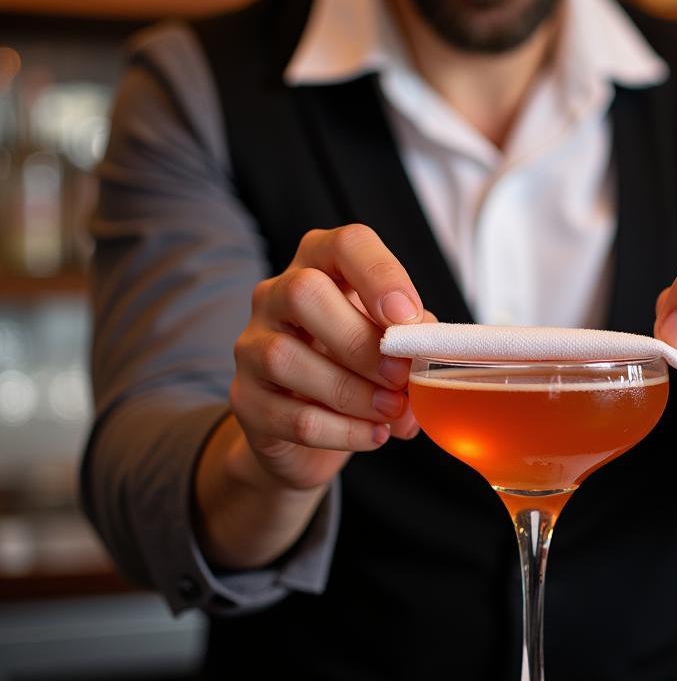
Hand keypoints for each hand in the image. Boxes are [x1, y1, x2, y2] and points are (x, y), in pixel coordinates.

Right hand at [229, 224, 429, 491]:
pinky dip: (342, 431)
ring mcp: (252, 346)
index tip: (408, 317)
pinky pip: (290, 416)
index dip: (381, 275)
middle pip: (304, 293)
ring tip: (392, 411)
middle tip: (400, 376)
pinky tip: (374, 436)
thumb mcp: (393, 344)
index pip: (346, 244)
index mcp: (322, 267)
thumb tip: (424, 358)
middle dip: (361, 340)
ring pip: (286, 358)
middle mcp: (276, 296)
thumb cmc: (360, 367)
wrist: (311, 428)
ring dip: (352, 392)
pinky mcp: (246, 400)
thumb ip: (413, 342)